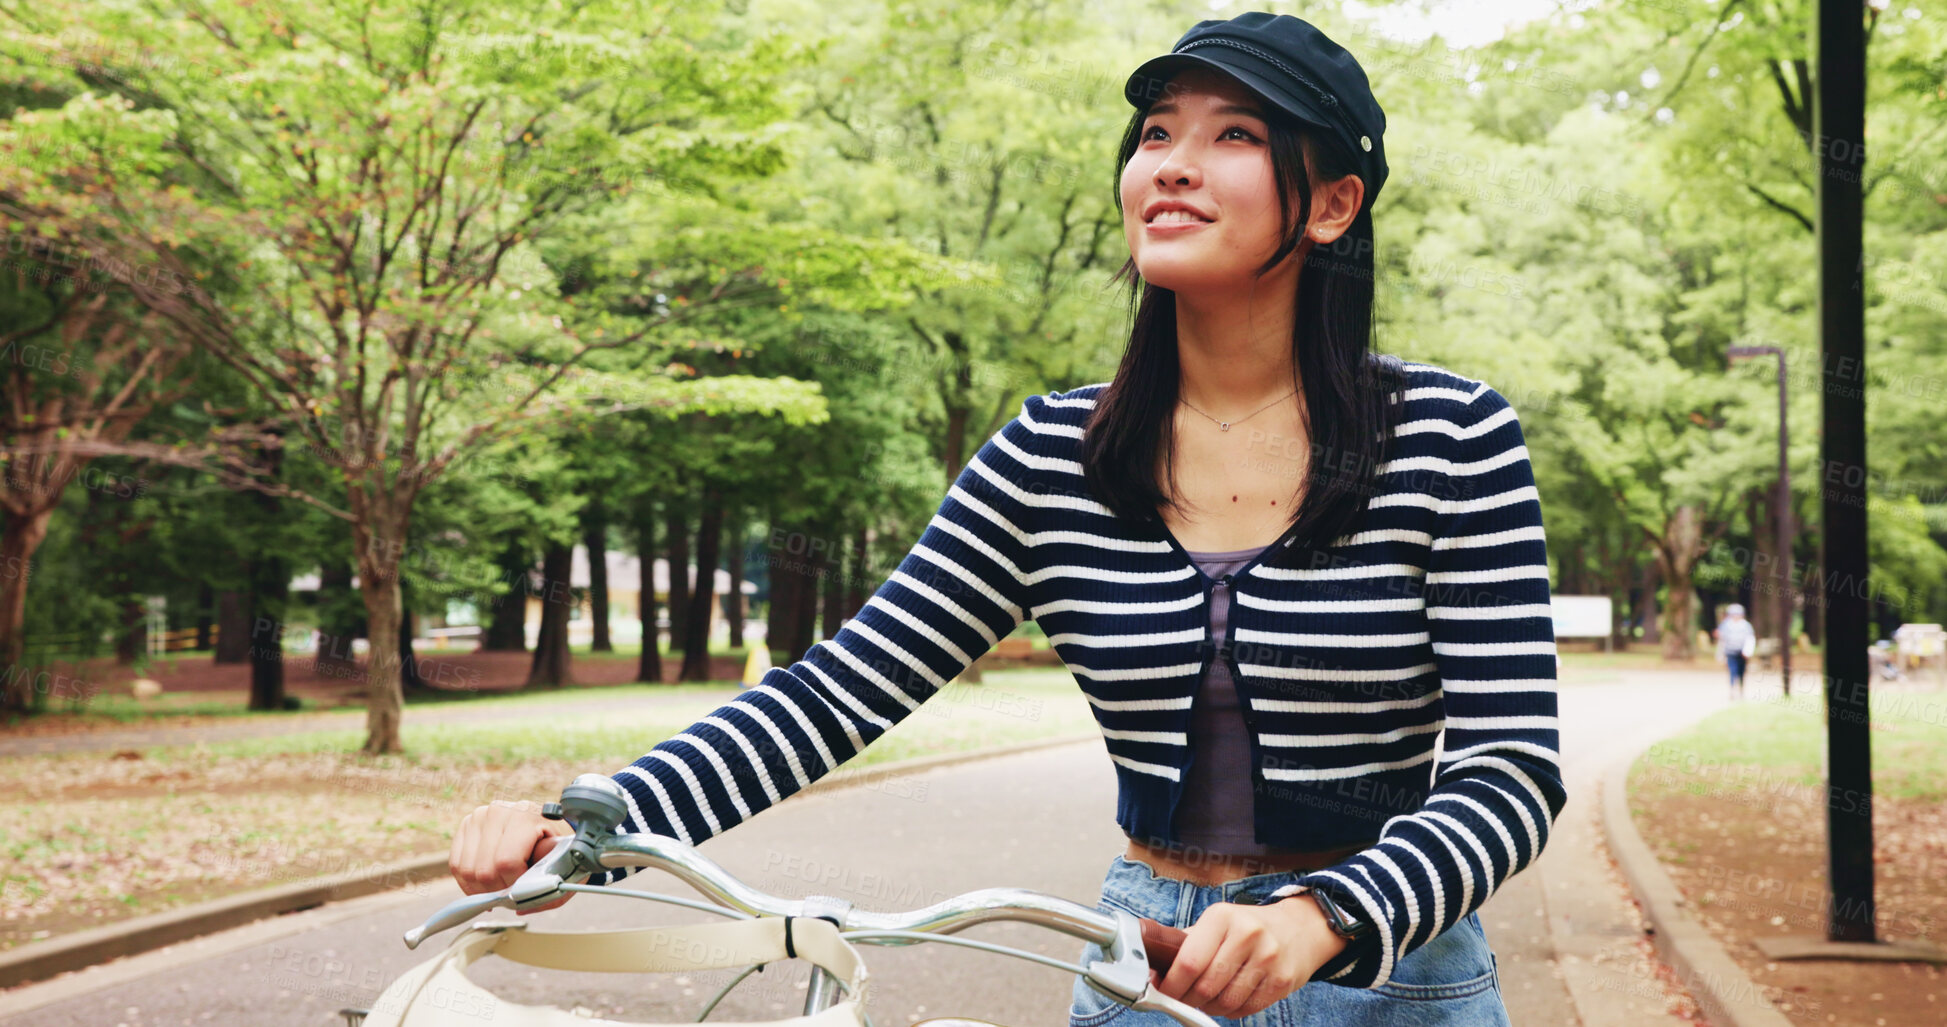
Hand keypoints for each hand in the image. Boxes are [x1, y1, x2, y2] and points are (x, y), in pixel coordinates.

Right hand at [449, 798, 576, 913]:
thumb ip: (550, 888)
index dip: (515, 885)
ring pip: (467, 870)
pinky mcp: (465, 826)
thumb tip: (521, 905)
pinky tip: (485, 887)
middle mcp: (497, 811)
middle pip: (484, 870)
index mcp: (525, 815)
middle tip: (512, 894)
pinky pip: (456, 865)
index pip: (507, 862)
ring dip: (482, 890)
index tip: (525, 890)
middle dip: (499, 891)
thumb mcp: (564, 862)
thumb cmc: (556, 844)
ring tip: (499, 890)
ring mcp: (478, 817)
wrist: (547, 822)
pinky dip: (468, 883)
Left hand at [1153, 894, 1348, 1017]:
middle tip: (1182, 998)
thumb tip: (1154, 969)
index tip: (1162, 990)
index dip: (1171, 984)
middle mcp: (1247, 935)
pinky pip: (1245, 1009)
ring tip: (1206, 998)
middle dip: (1187, 999)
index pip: (1189, 962)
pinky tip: (1227, 1000)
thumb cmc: (1248, 927)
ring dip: (1209, 1007)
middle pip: (1205, 986)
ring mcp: (1268, 959)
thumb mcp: (1218, 922)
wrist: (1299, 928)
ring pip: (1224, 1002)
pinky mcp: (1282, 981)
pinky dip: (1230, 1011)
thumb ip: (1187, 943)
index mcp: (1222, 917)